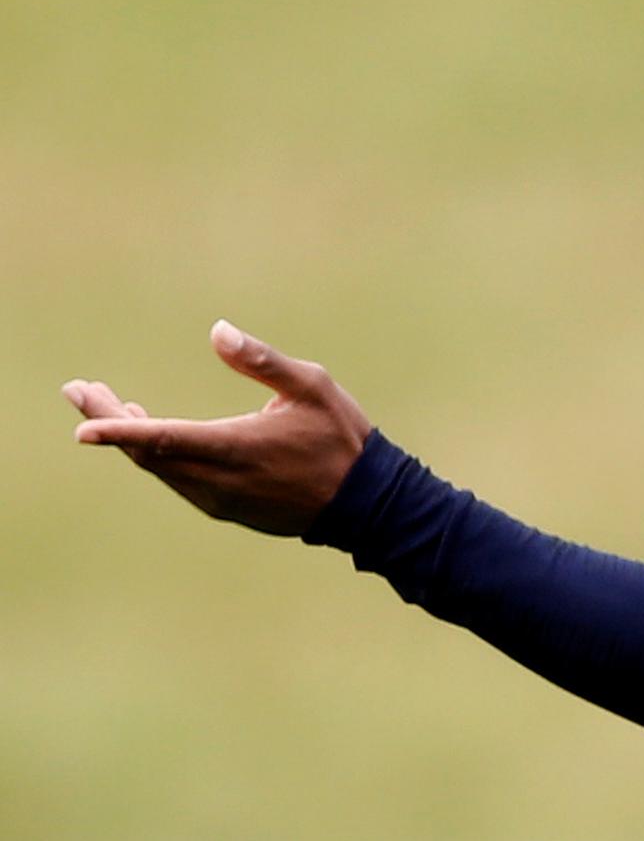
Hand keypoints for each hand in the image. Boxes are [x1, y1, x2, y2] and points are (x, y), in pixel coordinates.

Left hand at [63, 320, 371, 535]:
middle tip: (80, 391)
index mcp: (236, 447)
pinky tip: (152, 437)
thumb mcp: (312, 387)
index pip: (162, 439)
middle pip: (147, 454)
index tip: (81, 425)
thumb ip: (263, 360)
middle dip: (110, 422)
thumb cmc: (341, 437)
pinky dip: (156, 457)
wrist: (366, 503)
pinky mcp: (227, 509)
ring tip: (110, 407)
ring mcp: (220, 500)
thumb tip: (217, 331)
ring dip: (131, 439)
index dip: (117, 430)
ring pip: (160, 469)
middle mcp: (219, 480)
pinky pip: (178, 481)